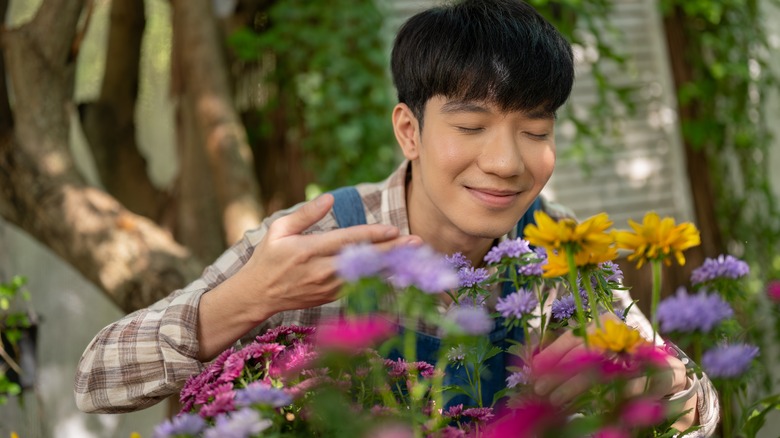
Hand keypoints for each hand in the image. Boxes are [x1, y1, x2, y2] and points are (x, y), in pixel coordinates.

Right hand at [243, 193, 421, 317]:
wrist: (258, 295)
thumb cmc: (268, 257)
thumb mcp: (278, 229)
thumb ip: (305, 214)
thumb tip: (330, 198)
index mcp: (308, 250)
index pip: (347, 240)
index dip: (372, 235)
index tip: (394, 229)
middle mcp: (321, 271)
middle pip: (364, 260)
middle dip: (393, 251)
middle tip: (417, 242)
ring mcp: (328, 287)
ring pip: (367, 275)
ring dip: (392, 264)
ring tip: (415, 255)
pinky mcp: (332, 297)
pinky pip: (361, 285)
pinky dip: (380, 278)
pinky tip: (398, 269)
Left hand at [531, 313, 687, 404]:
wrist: (664, 370)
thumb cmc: (617, 360)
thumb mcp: (592, 352)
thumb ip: (567, 355)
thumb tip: (535, 364)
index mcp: (603, 323)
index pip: (572, 338)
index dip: (551, 354)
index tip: (533, 370)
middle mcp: (620, 332)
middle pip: (583, 353)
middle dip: (558, 374)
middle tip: (540, 390)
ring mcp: (639, 351)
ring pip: (601, 369)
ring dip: (575, 387)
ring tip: (556, 401)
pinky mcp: (656, 371)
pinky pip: (627, 384)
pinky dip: (608, 396)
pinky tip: (590, 405)